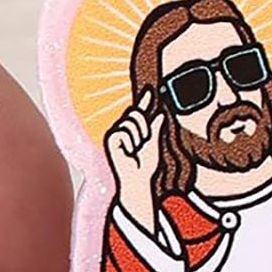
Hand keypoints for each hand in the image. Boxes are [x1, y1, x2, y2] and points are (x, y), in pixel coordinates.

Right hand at [104, 86, 160, 223]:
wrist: (138, 180)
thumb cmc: (145, 167)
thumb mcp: (154, 145)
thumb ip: (156, 129)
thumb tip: (161, 114)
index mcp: (136, 131)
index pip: (140, 112)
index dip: (145, 100)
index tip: (151, 90)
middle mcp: (125, 130)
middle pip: (135, 113)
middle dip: (145, 126)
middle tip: (144, 141)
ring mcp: (117, 134)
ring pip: (130, 122)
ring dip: (138, 136)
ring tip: (136, 149)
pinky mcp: (111, 140)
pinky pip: (123, 131)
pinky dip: (130, 142)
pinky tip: (128, 152)